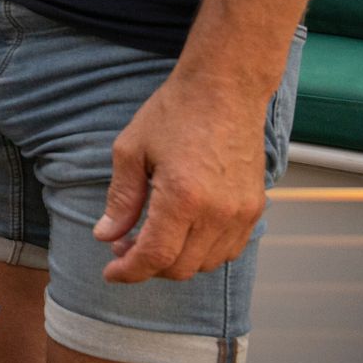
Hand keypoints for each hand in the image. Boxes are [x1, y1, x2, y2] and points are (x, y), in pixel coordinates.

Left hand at [94, 69, 269, 283]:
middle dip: (147, 266)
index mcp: (183, 198)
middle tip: (123, 246)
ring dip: (175, 260)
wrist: (224, 90)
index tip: (110, 273)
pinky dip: (203, 252)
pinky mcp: (255, 207)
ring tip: (150, 236)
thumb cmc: (175, 113)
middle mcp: (218, 212)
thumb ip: (121, 199)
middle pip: (181, 267)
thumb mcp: (131, 150)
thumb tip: (106, 236)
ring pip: (206, 264)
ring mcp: (242, 212)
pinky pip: (229, 249)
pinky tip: (182, 231)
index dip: (129, 271)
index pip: (155, 256)